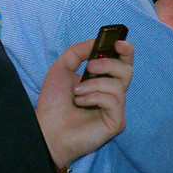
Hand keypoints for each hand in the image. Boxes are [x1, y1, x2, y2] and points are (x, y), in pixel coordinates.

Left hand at [35, 38, 133, 169]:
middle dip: (109, 64)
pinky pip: (114, 101)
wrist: (46, 130)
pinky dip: (95, 97)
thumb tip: (96, 41)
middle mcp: (112, 93)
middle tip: (90, 67)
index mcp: (103, 80)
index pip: (123, 62)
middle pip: (127, 70)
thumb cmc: (53, 104)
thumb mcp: (61, 69)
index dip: (125, 51)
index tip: (118, 43)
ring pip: (118, 85)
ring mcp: (116, 109)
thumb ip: (78, 52)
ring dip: (94, 84)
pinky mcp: (116, 122)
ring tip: (76, 93)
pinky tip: (80, 103)